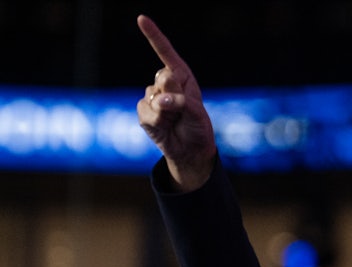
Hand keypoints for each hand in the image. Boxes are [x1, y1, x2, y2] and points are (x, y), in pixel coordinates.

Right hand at [136, 14, 216, 190]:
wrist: (190, 150)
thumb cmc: (197, 128)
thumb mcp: (196, 112)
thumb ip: (180, 101)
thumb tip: (159, 100)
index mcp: (182, 77)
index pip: (166, 53)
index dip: (154, 36)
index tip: (141, 19)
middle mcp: (166, 83)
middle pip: (163, 78)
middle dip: (173, 94)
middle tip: (182, 110)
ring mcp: (153, 96)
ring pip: (154, 97)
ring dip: (166, 113)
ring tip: (175, 121)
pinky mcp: (144, 111)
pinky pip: (146, 111)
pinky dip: (156, 121)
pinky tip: (164, 127)